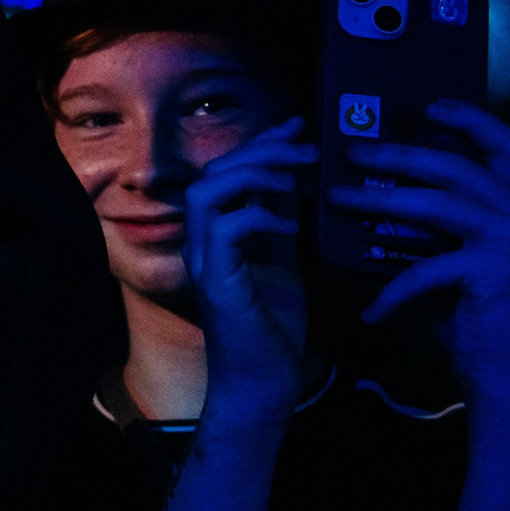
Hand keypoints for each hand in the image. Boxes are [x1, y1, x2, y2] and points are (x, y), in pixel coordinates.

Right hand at [185, 120, 316, 414]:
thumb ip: (280, 226)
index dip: (261, 144)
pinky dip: (259, 215)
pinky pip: (226, 229)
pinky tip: (290, 223)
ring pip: (209, 193)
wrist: (264, 384)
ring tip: (293, 178)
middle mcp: (203, 242)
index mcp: (218, 236)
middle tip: (306, 145)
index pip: (228, 173)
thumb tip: (296, 187)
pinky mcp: (216, 282)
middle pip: (215, 173)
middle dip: (261, 150)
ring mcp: (205, 261)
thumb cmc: (272, 330)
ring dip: (253, 175)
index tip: (298, 126)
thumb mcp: (283, 264)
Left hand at [333, 100, 509, 399]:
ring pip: (435, 203)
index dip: (470, 118)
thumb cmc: (477, 322)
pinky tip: (373, 312)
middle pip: (457, 166)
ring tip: (338, 198)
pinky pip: (426, 268)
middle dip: (400, 153)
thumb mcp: (456, 264)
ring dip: (380, 199)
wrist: (509, 379)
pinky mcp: (498, 270)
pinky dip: (394, 291)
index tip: (429, 104)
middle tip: (354, 152)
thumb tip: (377, 198)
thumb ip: (434, 229)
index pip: (506, 145)